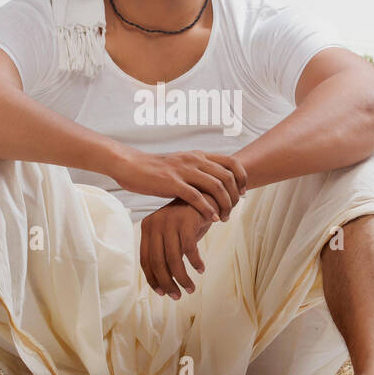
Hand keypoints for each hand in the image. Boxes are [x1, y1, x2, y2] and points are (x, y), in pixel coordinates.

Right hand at [110, 148, 247, 222]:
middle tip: (233, 210)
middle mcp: (194, 160)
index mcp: (198, 155)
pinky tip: (211, 219)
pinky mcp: (172, 183)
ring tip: (224, 218)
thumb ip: (196, 169)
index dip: (242, 178)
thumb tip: (211, 180)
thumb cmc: (154, 169)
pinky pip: (196, 197)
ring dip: (224, 204)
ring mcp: (183, 170)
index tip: (243, 192)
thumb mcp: (180, 164)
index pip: (231, 162)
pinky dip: (207, 209)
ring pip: (216, 186)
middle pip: (227, 176)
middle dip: (235, 196)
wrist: (130, 165)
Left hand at [139, 198, 214, 298]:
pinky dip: (195, 262)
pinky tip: (201, 269)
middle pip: (158, 262)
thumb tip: (165, 282)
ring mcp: (169, 221)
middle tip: (178, 296)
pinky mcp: (185, 220)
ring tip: (191, 288)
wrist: (208, 195)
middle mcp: (155, 224)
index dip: (153, 279)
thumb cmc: (190, 219)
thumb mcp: (175, 236)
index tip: (162, 293)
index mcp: (147, 227)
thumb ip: (167, 253)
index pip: (145, 260)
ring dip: (182, 278)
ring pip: (173, 259)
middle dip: (168, 283)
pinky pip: (189, 249)